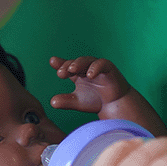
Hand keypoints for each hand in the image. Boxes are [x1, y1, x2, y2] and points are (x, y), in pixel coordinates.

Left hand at [49, 55, 166, 135]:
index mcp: (77, 74)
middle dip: (67, 66)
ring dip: (79, 64)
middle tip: (60, 73)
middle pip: (75, 62)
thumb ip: (66, 101)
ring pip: (87, 61)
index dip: (60, 63)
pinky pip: (102, 64)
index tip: (52, 61)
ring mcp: (98, 67)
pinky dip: (95, 68)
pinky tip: (90, 74)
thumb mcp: (78, 102)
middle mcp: (86, 68)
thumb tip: (52, 102)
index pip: (67, 66)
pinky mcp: (109, 68)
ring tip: (72, 70)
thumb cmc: (96, 101)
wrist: (115, 104)